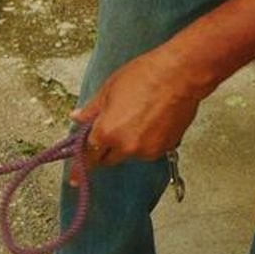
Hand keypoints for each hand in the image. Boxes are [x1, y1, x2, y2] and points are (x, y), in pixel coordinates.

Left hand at [69, 46, 208, 172]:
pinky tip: (154, 120)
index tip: (73, 178)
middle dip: (107, 148)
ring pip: (130, 154)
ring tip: (140, 115)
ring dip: (129, 143)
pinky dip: (147, 140)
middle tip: (115, 127)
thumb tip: (78, 117)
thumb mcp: (109, 88)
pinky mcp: (164, 149)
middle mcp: (125, 146)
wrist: (180, 75)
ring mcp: (146, 150)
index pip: (88, 155)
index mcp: (106, 132)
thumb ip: (92, 110)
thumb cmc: (146, 76)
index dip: (80, 164)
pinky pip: (149, 150)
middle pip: (108, 158)